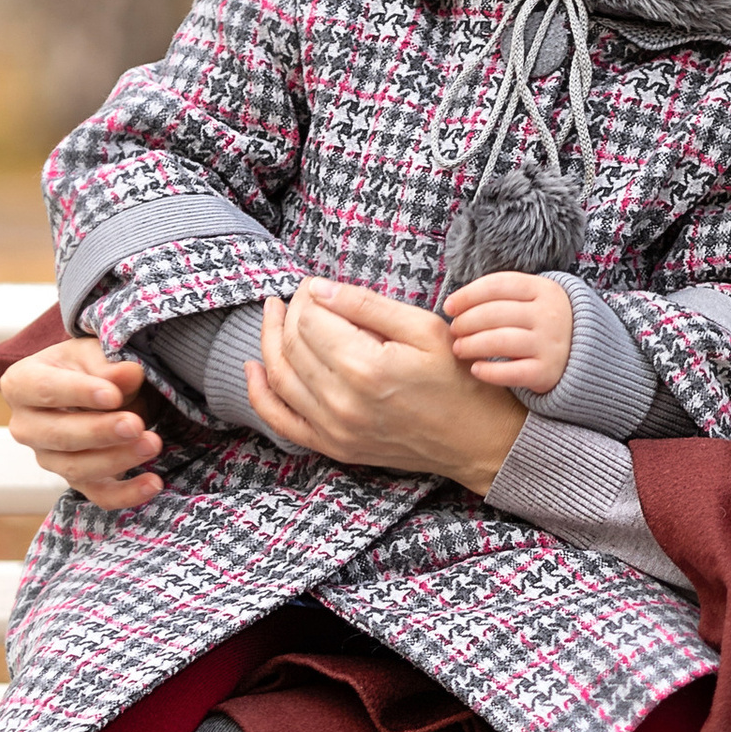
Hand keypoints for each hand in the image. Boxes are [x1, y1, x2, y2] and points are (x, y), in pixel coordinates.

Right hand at [0, 337, 164, 510]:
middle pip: (59, 435)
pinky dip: (127, 493)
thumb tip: (130, 374)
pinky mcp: (75, 480)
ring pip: (77, 468)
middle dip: (100, 432)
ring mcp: (48, 458)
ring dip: (117, 459)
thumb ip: (108, 364)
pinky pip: (99, 495)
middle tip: (135, 425)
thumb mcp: (93, 354)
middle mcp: (26, 427)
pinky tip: (153, 482)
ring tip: (152, 444)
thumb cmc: (85, 366)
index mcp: (21, 385)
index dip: (79, 393)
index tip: (113, 395)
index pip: (46, 390)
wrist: (91, 388)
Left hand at [246, 280, 526, 494]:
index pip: (312, 320)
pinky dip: (260, 394)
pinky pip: (281, 421)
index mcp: (367, 369)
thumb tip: (320, 289)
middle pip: (292, 346)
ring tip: (274, 315)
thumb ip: (369, 306)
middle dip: (289, 313)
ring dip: (269, 341)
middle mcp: (342, 403)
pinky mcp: (334, 448)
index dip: (307, 295)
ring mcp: (335, 431)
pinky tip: (252, 367)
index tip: (317, 283)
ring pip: (280, 377)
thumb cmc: (460, 380)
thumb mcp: (426, 329)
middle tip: (300, 296)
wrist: (478, 441)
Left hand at [443, 269, 574, 397]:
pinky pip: (511, 372)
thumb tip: (455, 304)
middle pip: (495, 313)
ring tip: (459, 349)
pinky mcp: (548, 372)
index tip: (449, 307)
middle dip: (466, 322)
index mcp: (544, 289)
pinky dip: (489, 371)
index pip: (498, 285)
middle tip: (454, 331)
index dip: (468, 295)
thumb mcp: (535, 301)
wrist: (586, 357)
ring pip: (500, 341)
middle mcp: (550, 314)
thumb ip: (503, 297)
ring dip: (472, 345)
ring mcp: (550, 344)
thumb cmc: (544, 326)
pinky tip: (476, 369)